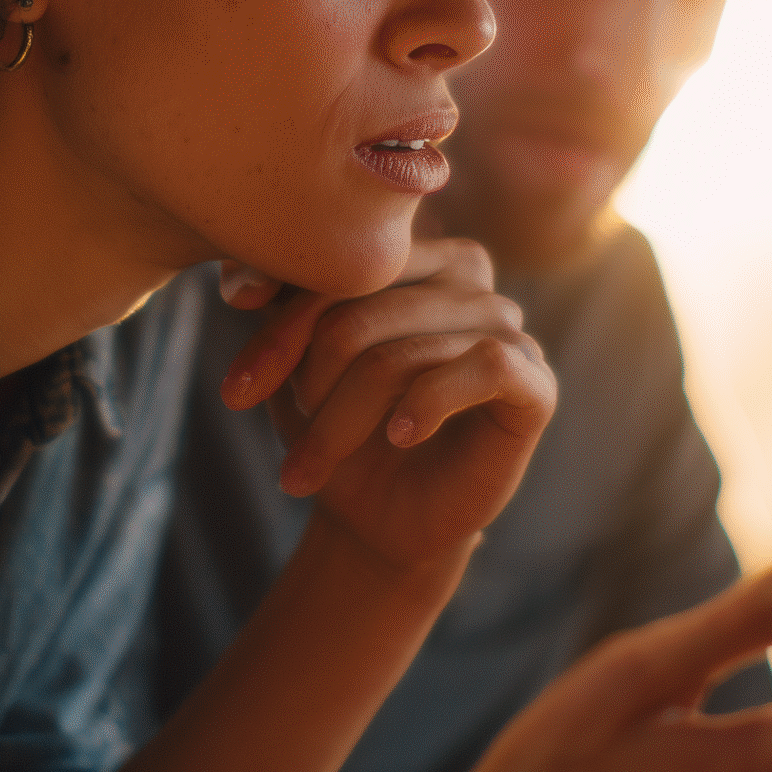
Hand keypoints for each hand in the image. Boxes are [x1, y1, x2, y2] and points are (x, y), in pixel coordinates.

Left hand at [216, 240, 553, 573]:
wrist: (379, 518)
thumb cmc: (337, 426)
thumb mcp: (290, 363)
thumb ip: (273, 306)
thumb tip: (242, 287)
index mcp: (411, 253)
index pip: (339, 268)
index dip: (282, 327)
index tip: (236, 389)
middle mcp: (467, 276)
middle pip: (367, 308)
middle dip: (308, 379)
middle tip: (283, 434)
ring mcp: (507, 326)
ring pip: (407, 351)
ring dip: (344, 416)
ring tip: (312, 462)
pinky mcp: (535, 382)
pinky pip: (482, 366)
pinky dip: (429, 403)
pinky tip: (400, 438)